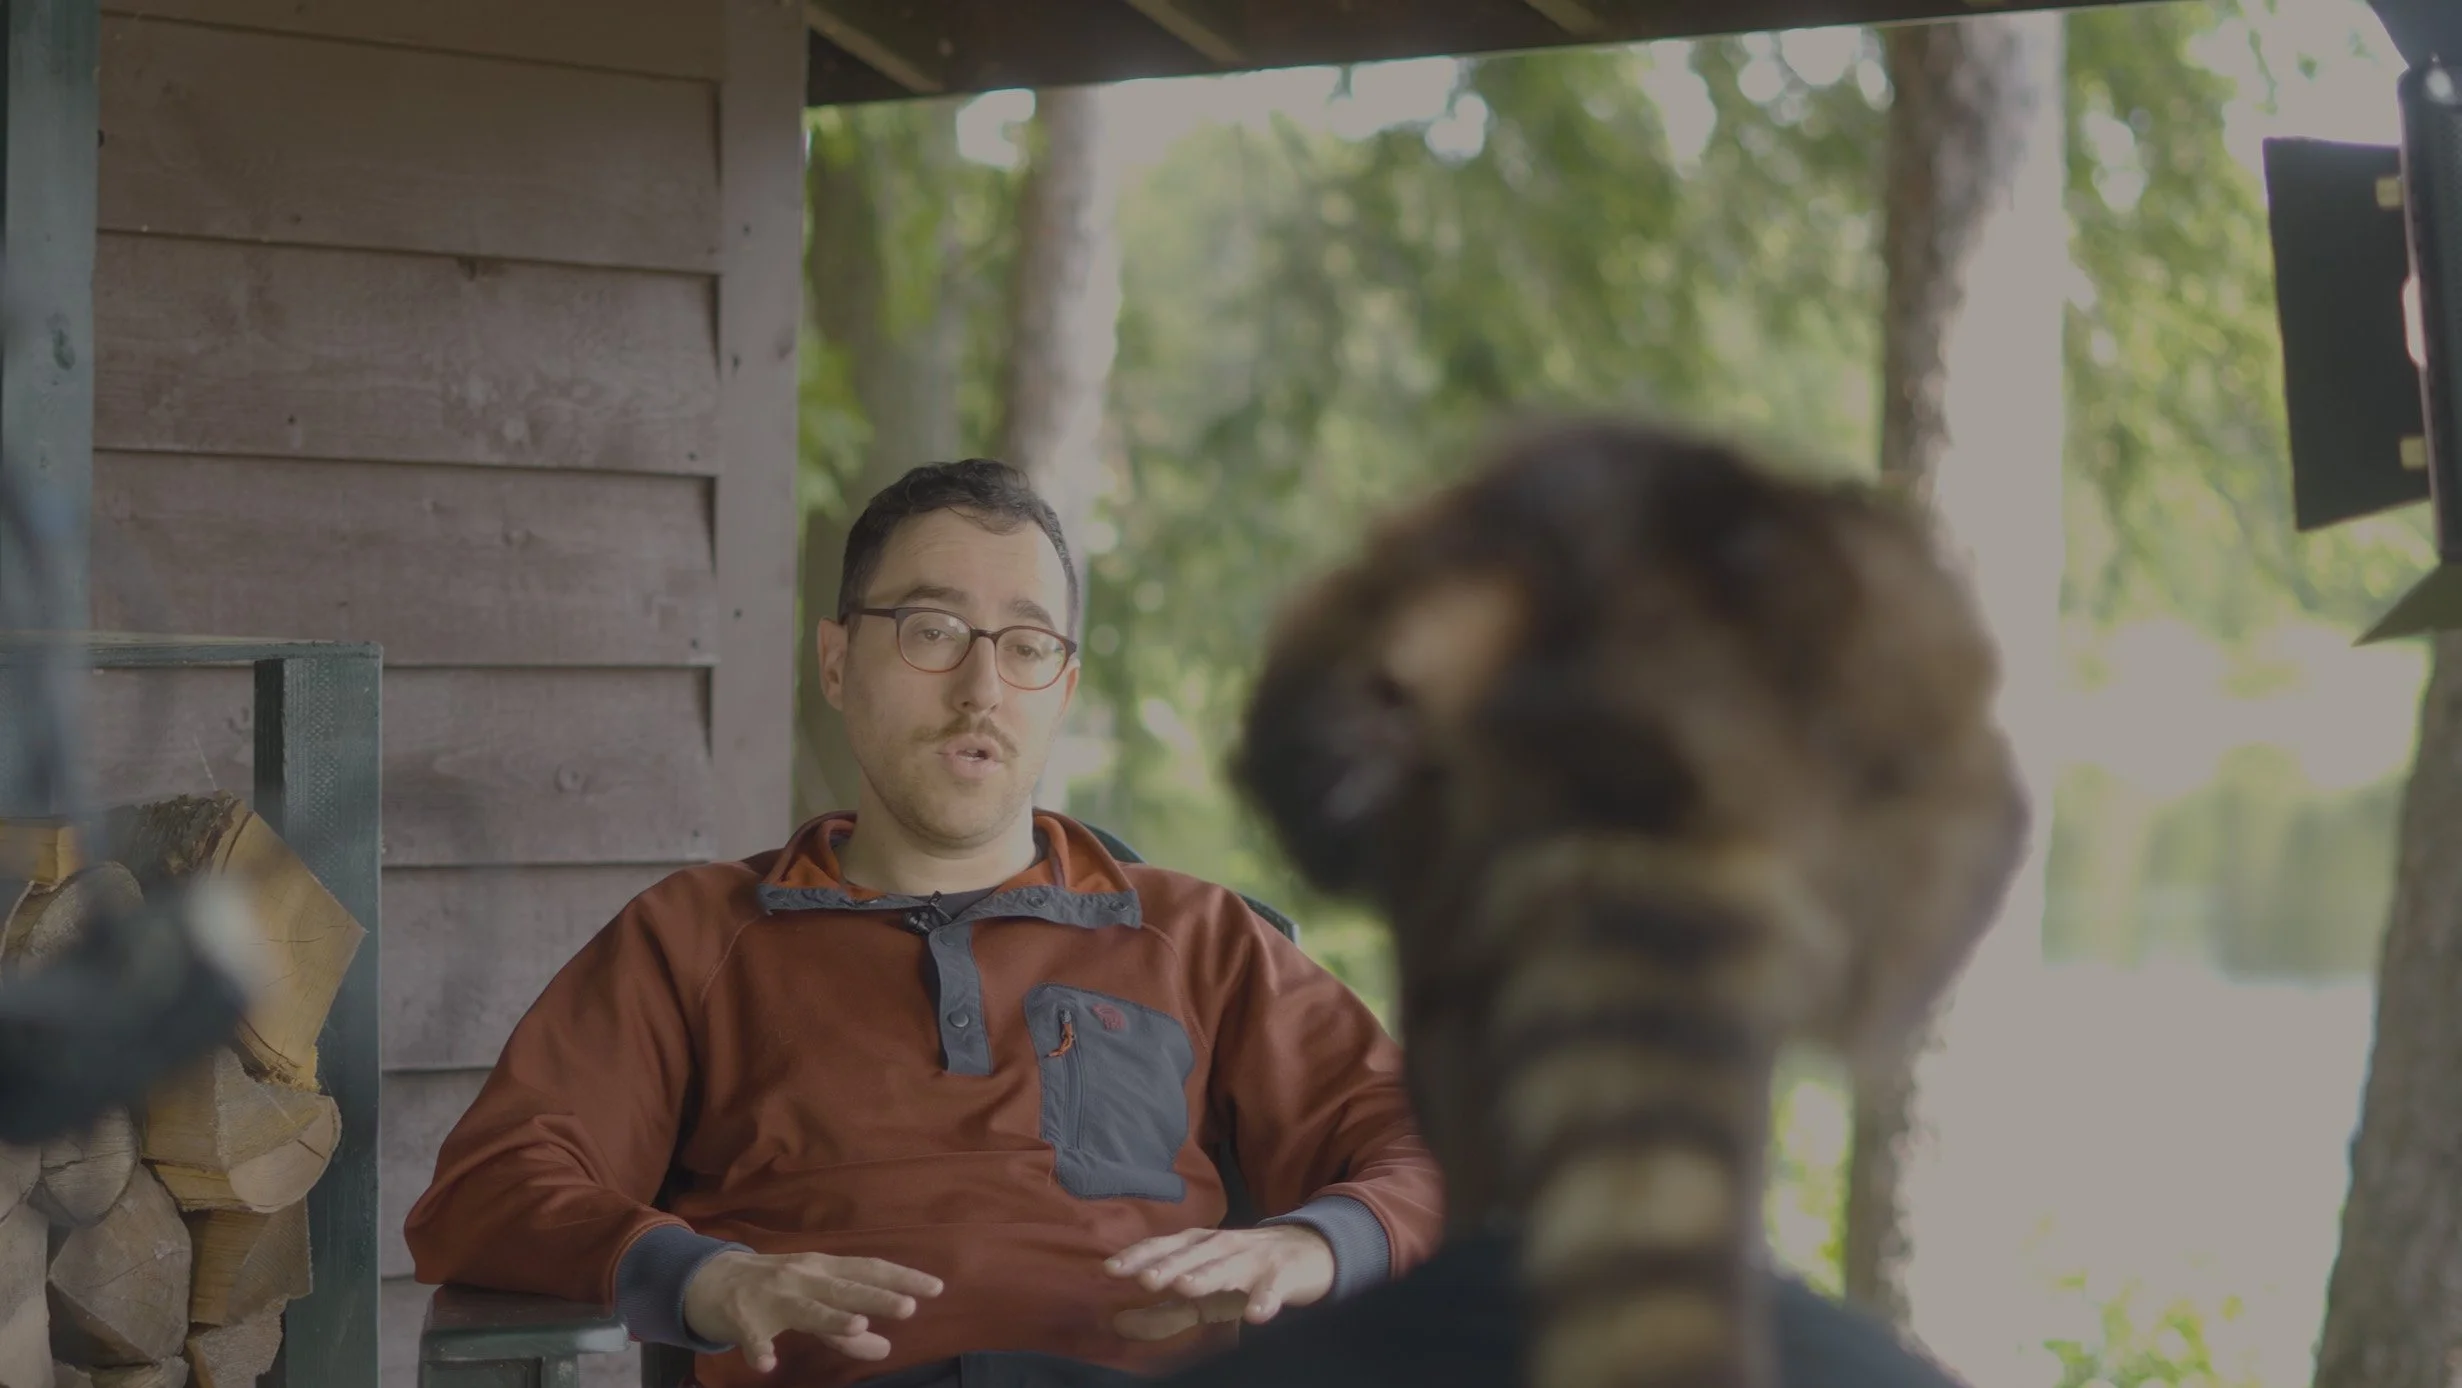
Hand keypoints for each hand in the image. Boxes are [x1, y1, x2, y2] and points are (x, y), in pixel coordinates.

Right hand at [681, 1249, 943, 1372]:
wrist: (709, 1279)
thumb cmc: (774, 1290)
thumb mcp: (812, 1303)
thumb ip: (847, 1329)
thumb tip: (886, 1348)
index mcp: (823, 1269)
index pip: (869, 1270)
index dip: (902, 1278)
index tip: (936, 1287)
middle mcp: (801, 1277)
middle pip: (844, 1288)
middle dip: (875, 1297)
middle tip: (908, 1308)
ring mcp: (771, 1295)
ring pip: (805, 1309)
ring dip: (831, 1318)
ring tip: (857, 1327)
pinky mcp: (741, 1317)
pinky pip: (752, 1336)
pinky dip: (759, 1348)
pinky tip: (768, 1364)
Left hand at [1103, 1225, 1334, 1340]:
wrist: (1308, 1251)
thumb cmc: (1245, 1272)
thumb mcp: (1203, 1292)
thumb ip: (1163, 1311)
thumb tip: (1118, 1325)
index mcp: (1200, 1247)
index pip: (1165, 1247)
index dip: (1139, 1257)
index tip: (1111, 1269)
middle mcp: (1224, 1246)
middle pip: (1193, 1255)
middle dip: (1168, 1265)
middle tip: (1144, 1279)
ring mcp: (1255, 1259)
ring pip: (1229, 1267)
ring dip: (1208, 1275)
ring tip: (1185, 1287)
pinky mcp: (1284, 1276)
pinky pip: (1274, 1289)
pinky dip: (1266, 1300)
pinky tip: (1255, 1315)